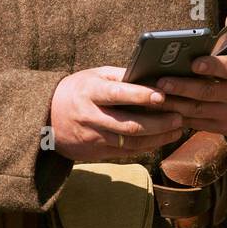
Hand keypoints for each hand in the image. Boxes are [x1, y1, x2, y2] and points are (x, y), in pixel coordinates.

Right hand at [49, 66, 183, 162]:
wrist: (47, 119)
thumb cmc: (78, 90)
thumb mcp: (94, 75)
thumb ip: (121, 76)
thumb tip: (152, 74)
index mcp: (90, 92)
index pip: (117, 94)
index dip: (140, 95)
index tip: (162, 95)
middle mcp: (91, 116)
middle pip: (129, 124)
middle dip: (158, 123)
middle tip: (179, 117)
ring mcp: (94, 137)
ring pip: (131, 142)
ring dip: (158, 137)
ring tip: (178, 129)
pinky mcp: (97, 152)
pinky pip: (127, 152)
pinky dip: (148, 146)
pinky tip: (163, 139)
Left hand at [156, 8, 226, 136]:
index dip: (211, 66)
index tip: (194, 63)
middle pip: (207, 91)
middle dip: (183, 87)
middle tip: (161, 81)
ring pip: (198, 109)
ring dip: (175, 104)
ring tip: (154, 96)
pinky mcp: (222, 127)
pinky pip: (197, 123)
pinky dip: (178, 117)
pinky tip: (161, 110)